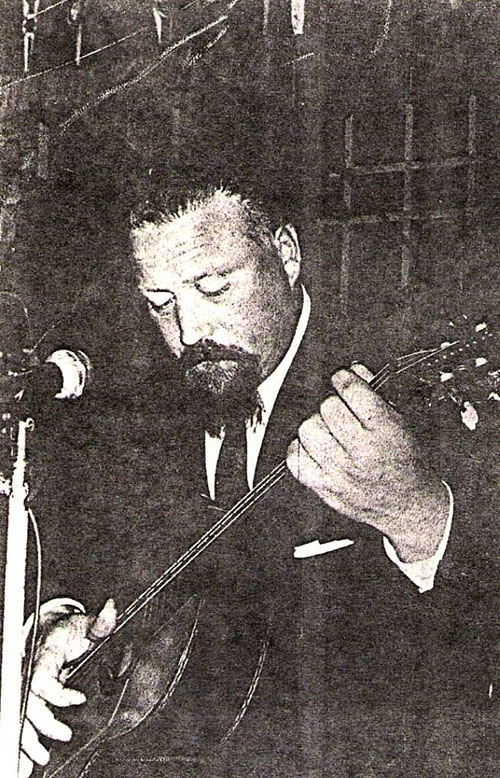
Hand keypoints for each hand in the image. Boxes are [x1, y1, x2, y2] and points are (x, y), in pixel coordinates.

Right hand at [20, 598, 116, 776]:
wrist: (53, 630)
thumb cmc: (69, 630)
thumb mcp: (87, 624)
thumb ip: (101, 622)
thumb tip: (112, 609)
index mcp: (45, 656)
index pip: (42, 679)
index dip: (58, 693)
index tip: (80, 699)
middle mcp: (33, 672)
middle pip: (29, 703)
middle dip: (43, 724)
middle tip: (65, 734)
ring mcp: (30, 686)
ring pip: (21, 715)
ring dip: (27, 739)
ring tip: (39, 758)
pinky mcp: (31, 697)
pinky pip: (22, 719)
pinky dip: (24, 740)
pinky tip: (25, 762)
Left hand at [286, 366, 448, 562]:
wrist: (409, 505)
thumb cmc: (406, 461)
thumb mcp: (401, 422)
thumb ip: (376, 393)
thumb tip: (353, 370)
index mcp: (385, 430)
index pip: (352, 390)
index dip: (344, 379)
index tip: (343, 379)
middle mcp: (361, 451)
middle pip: (327, 407)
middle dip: (333, 404)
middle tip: (341, 412)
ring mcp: (340, 471)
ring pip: (308, 429)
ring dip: (317, 425)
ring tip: (329, 431)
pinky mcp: (325, 488)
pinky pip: (295, 459)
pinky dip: (301, 449)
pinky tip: (316, 448)